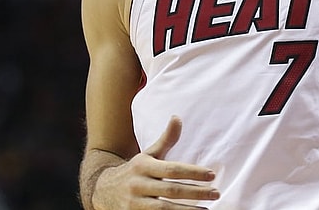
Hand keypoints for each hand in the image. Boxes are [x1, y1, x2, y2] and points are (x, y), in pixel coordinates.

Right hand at [93, 116, 219, 208]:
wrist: (102, 189)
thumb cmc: (135, 171)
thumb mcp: (148, 154)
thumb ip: (166, 139)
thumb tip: (177, 117)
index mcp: (143, 166)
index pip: (172, 170)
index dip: (193, 172)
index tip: (212, 174)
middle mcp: (138, 184)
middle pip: (171, 190)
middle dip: (196, 193)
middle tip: (216, 193)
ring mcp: (134, 203)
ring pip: (164, 209)